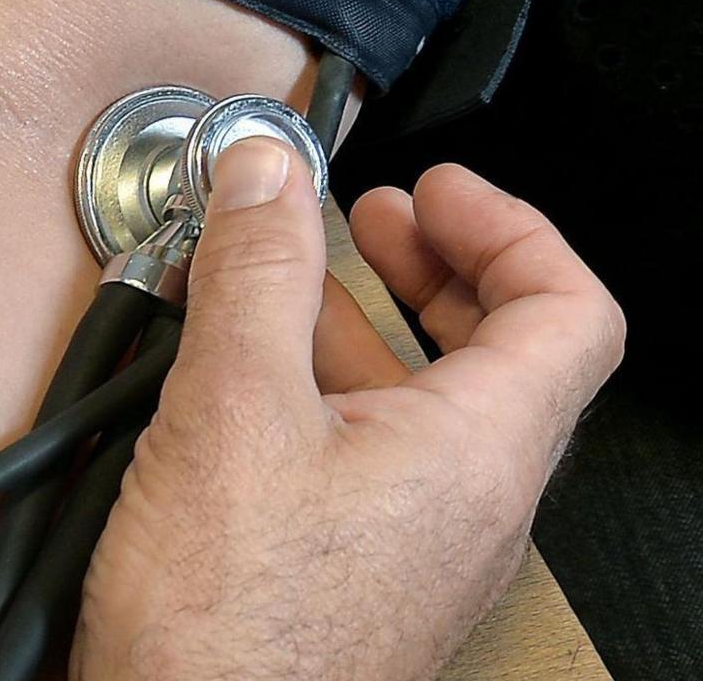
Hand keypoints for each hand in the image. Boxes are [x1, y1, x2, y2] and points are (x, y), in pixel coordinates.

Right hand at [75, 141, 624, 680]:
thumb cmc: (228, 625)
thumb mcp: (231, 409)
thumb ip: (256, 275)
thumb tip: (269, 172)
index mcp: (477, 451)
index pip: (569, 311)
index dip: (509, 228)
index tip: (432, 189)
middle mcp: (473, 504)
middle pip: (507, 353)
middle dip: (437, 265)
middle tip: (374, 218)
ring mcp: (423, 546)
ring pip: (432, 406)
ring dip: (367, 325)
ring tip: (281, 285)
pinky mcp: (365, 575)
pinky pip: (379, 457)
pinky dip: (330, 390)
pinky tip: (243, 382)